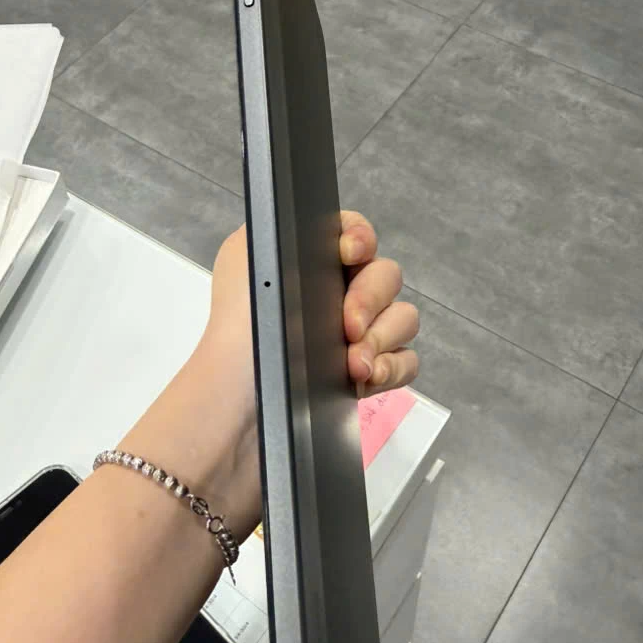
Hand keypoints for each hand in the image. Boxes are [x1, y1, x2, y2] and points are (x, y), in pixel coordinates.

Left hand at [139, 213, 419, 541]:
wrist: (235, 415)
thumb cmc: (236, 336)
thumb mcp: (245, 259)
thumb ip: (286, 227)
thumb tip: (337, 230)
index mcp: (304, 263)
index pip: (355, 235)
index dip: (360, 240)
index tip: (350, 254)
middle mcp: (331, 298)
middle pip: (386, 277)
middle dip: (371, 298)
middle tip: (346, 325)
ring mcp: (352, 340)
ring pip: (402, 319)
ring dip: (383, 338)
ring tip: (354, 364)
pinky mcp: (365, 380)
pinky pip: (407, 363)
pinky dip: (392, 370)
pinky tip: (365, 380)